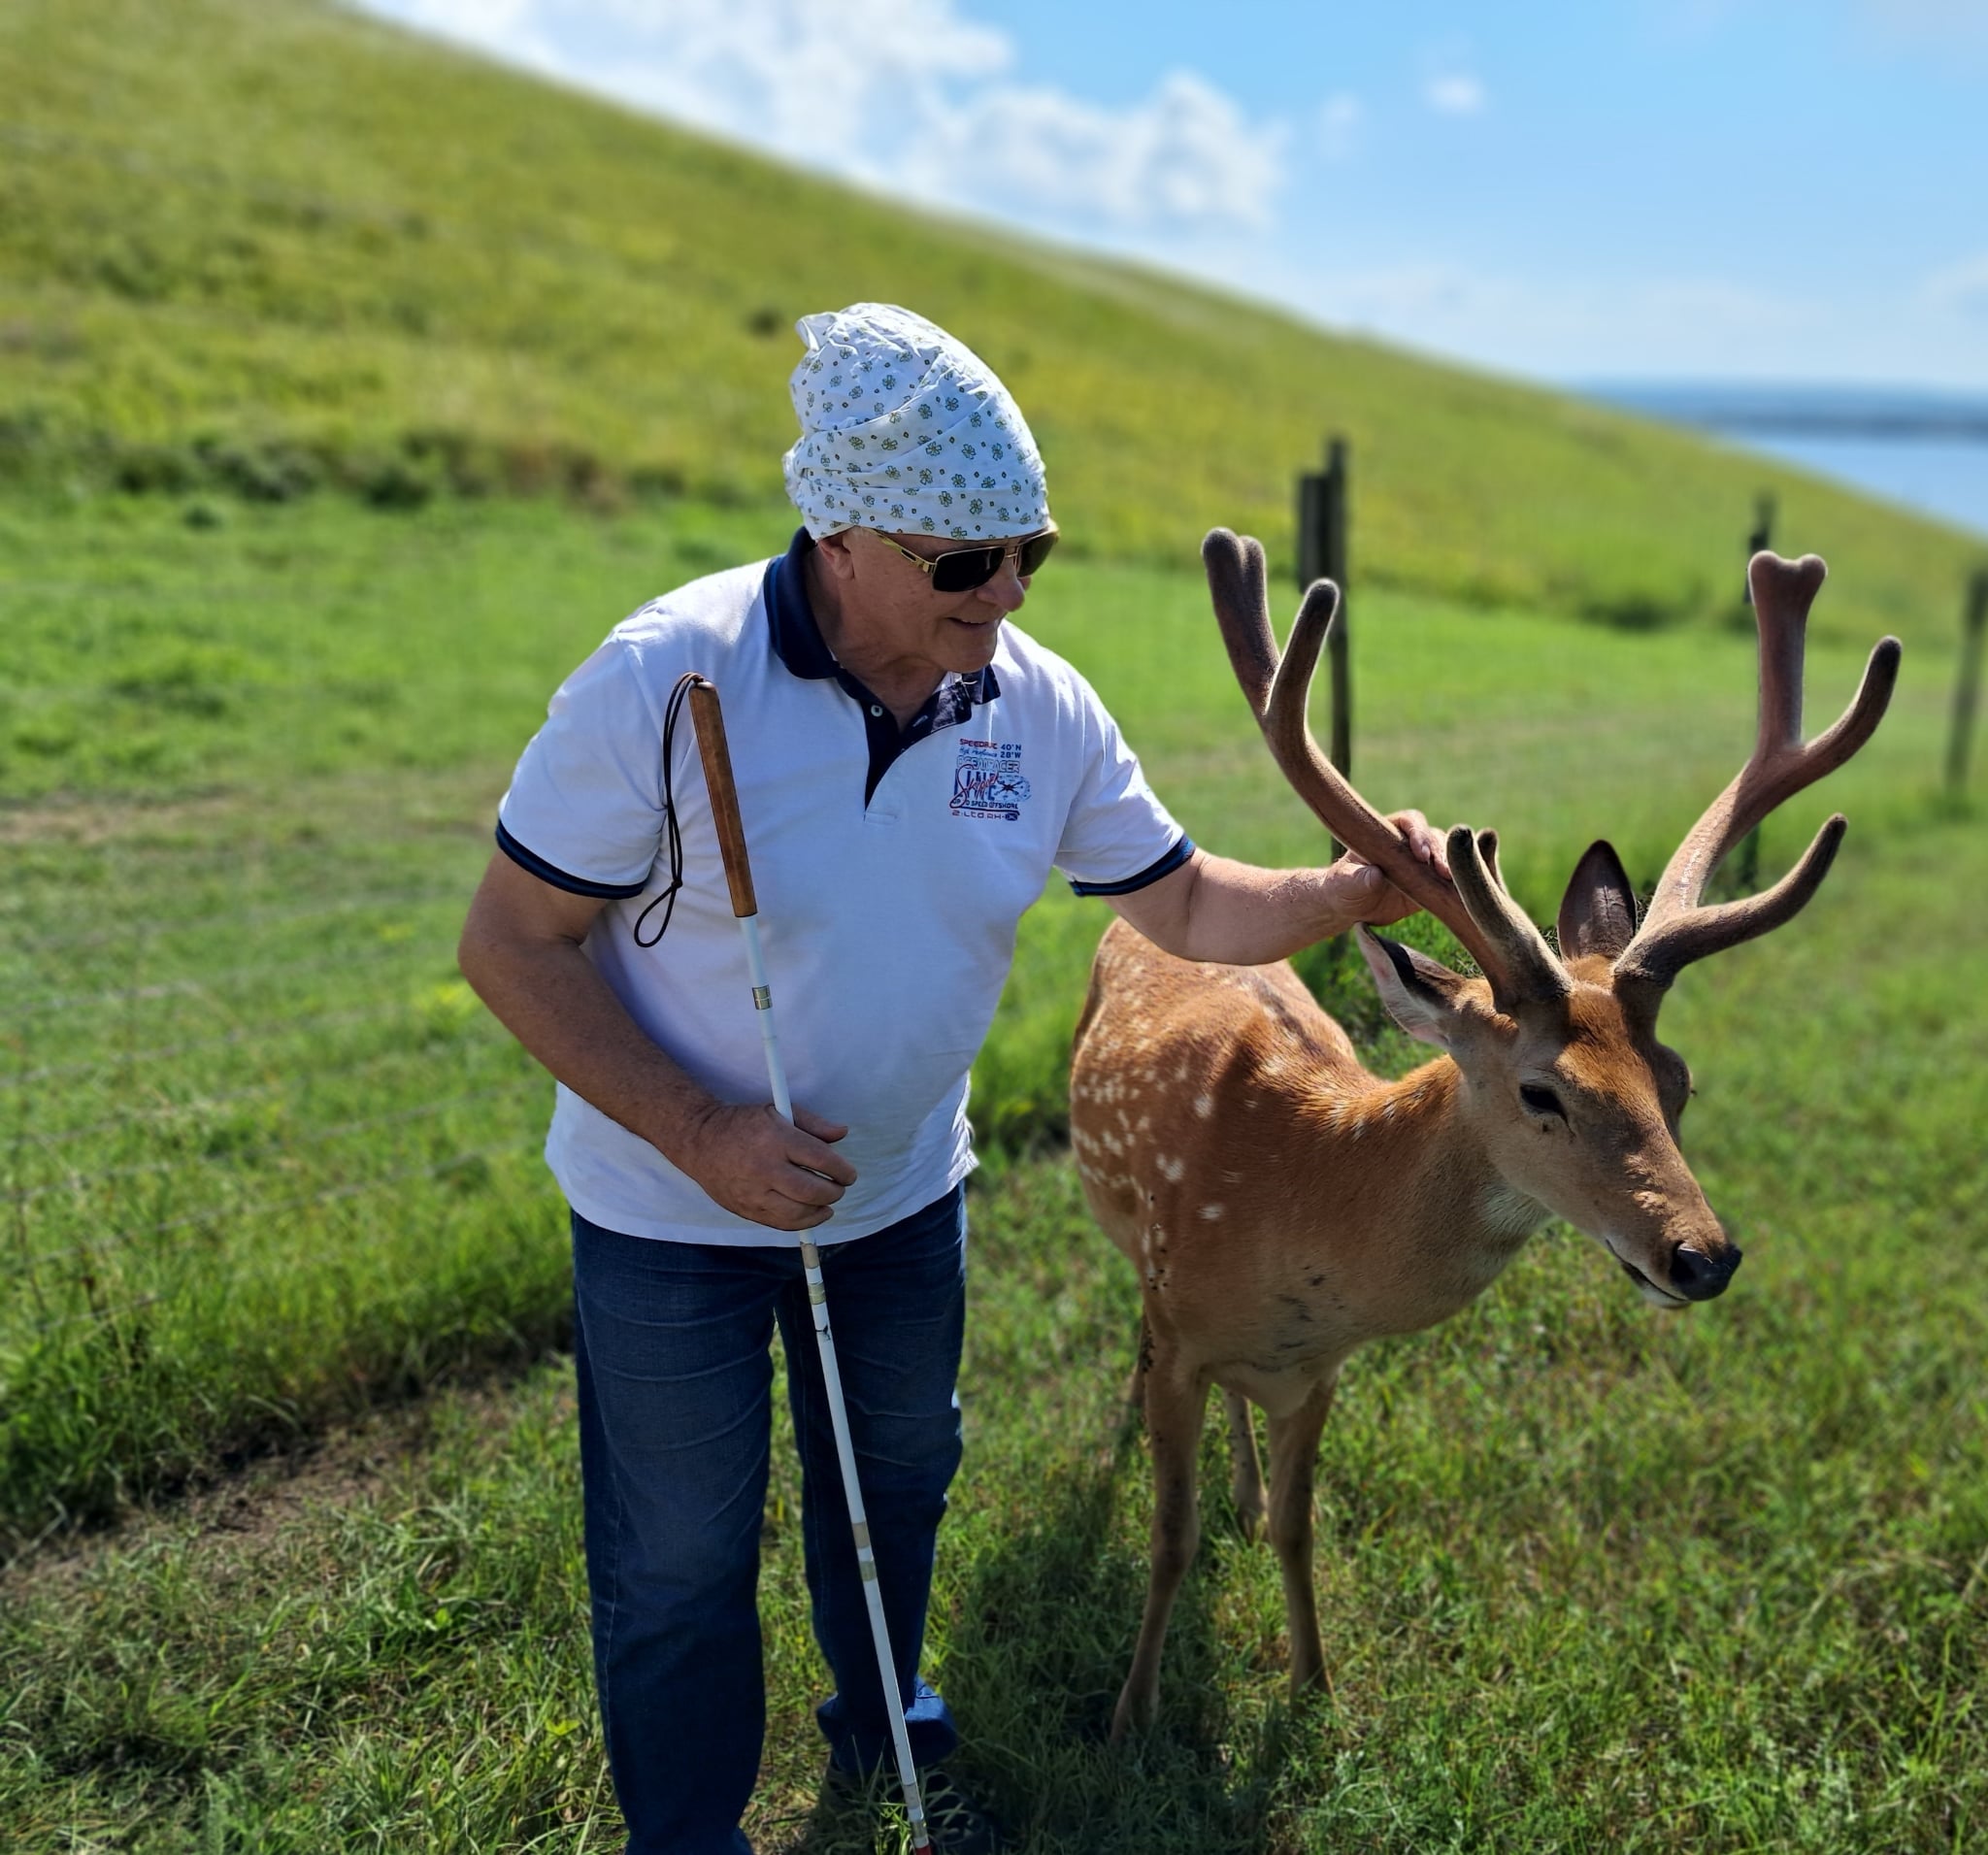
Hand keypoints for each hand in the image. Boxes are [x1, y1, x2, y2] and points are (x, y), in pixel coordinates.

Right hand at [674, 1101, 857, 1231]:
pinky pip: (781, 1223)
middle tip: (839, 1187)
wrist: (701, 1142)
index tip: (848, 1174)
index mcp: (776, 1139)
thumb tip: (842, 1134)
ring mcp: (754, 1192)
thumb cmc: (743, 1124)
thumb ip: (813, 1124)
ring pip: (798, 1212)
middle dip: (834, 1192)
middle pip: (813, 1191)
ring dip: (821, 1210)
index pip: (821, 1160)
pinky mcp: (746, 1208)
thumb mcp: (778, 1111)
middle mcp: (765, 1168)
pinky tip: (812, 1213)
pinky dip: (802, 1222)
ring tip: (827, 1202)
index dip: (842, 1170)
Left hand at [1333, 809, 1449, 928]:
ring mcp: (1423, 862)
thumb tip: (1374, 874)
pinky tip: (1462, 891)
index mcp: (1388, 831)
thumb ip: (1356, 879)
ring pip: (1446, 855)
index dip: (1419, 833)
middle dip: (1440, 852)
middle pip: (1434, 837)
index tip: (1421, 855)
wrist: (1352, 907)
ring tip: (1451, 881)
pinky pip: (1451, 877)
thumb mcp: (1344, 884)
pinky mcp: (1432, 882)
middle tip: (1442, 872)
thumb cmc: (1343, 888)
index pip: (1410, 821)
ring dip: (1452, 866)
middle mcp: (1410, 842)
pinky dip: (1459, 881)